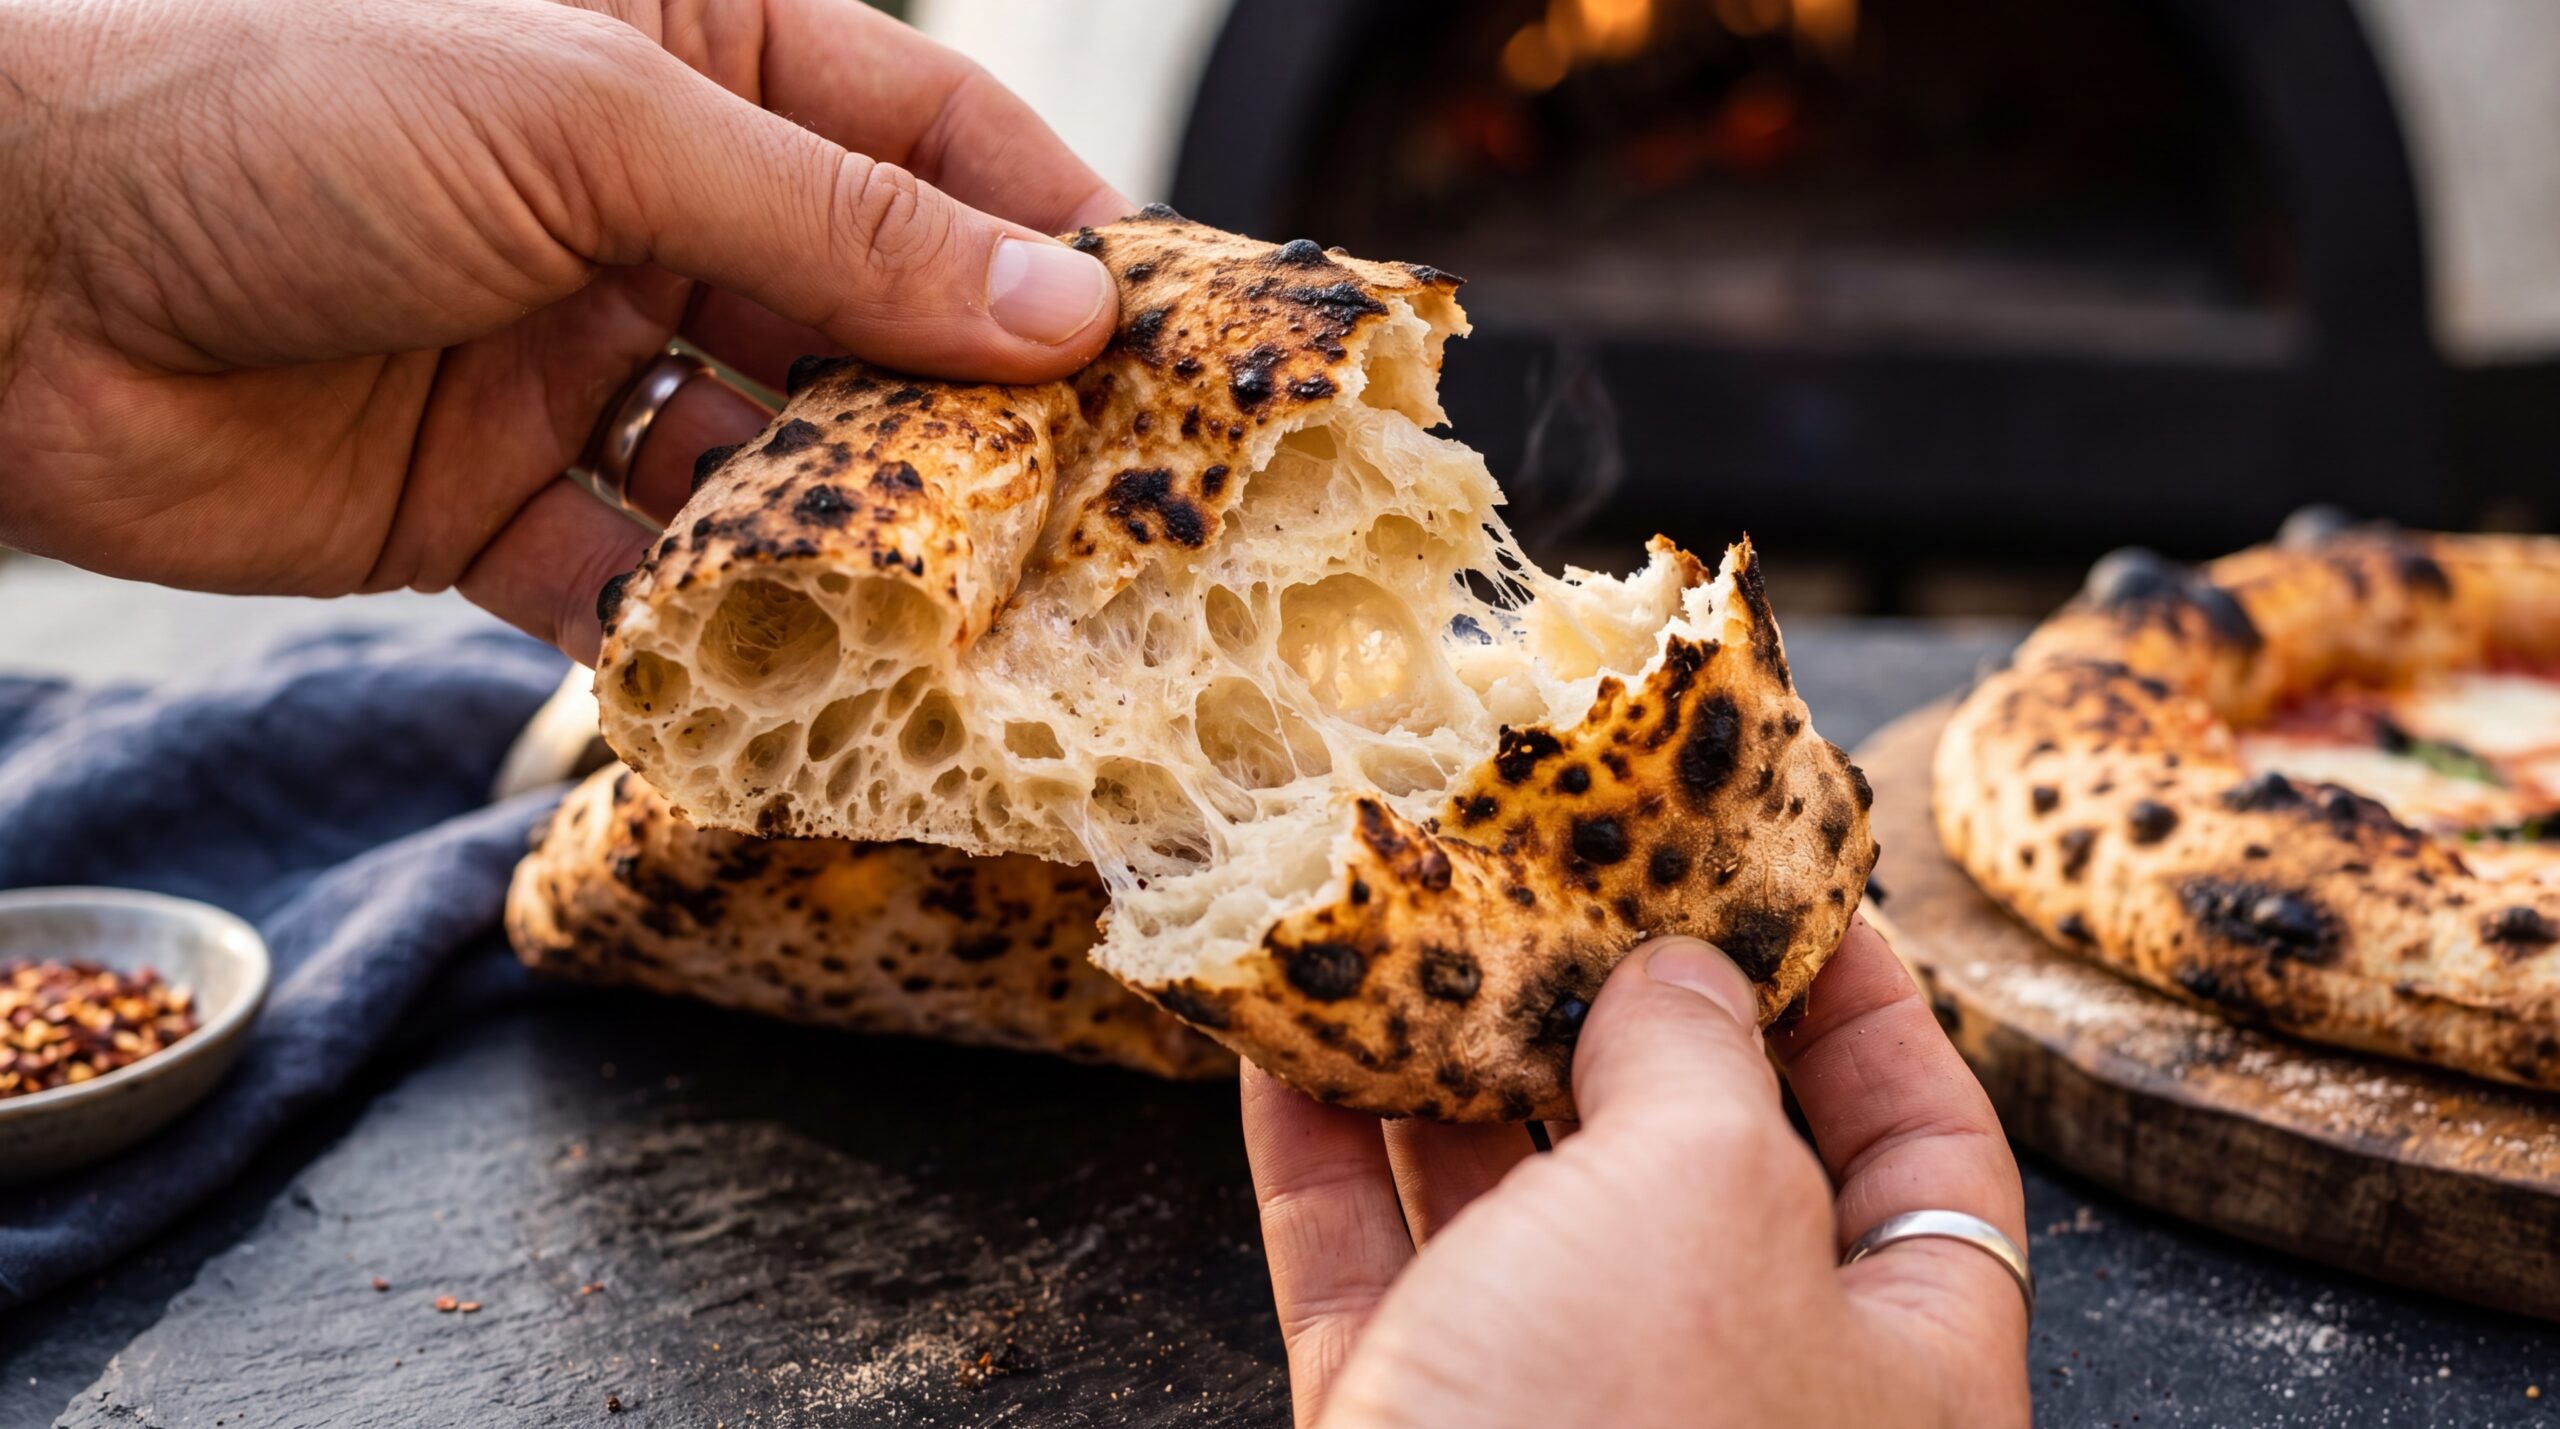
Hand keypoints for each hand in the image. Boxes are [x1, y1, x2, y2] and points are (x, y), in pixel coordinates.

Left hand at [0, 0, 1122, 661]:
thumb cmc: (267, 104)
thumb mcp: (591, 123)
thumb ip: (837, 222)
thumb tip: (1059, 311)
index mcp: (688, 47)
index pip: (930, 135)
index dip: (1051, 237)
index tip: (1166, 345)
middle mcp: (645, 199)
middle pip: (866, 316)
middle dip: (968, 416)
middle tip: (1091, 516)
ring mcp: (574, 351)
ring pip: (770, 462)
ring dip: (846, 537)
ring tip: (956, 616)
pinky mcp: (491, 494)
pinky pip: (636, 573)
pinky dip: (695, 627)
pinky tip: (767, 671)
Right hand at [1242, 919, 2030, 1427]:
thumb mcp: (1707, 1201)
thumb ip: (1699, 1058)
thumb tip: (1677, 975)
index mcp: (1900, 1369)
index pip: (1925, 1149)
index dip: (1871, 1003)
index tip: (1789, 883)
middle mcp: (1738, 1394)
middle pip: (1695, 1160)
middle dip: (1616, 1011)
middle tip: (1553, 874)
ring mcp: (1564, 1420)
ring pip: (1510, 1206)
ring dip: (1443, 1060)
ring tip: (1401, 918)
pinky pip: (1369, 1272)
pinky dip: (1321, 1153)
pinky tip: (1278, 1041)